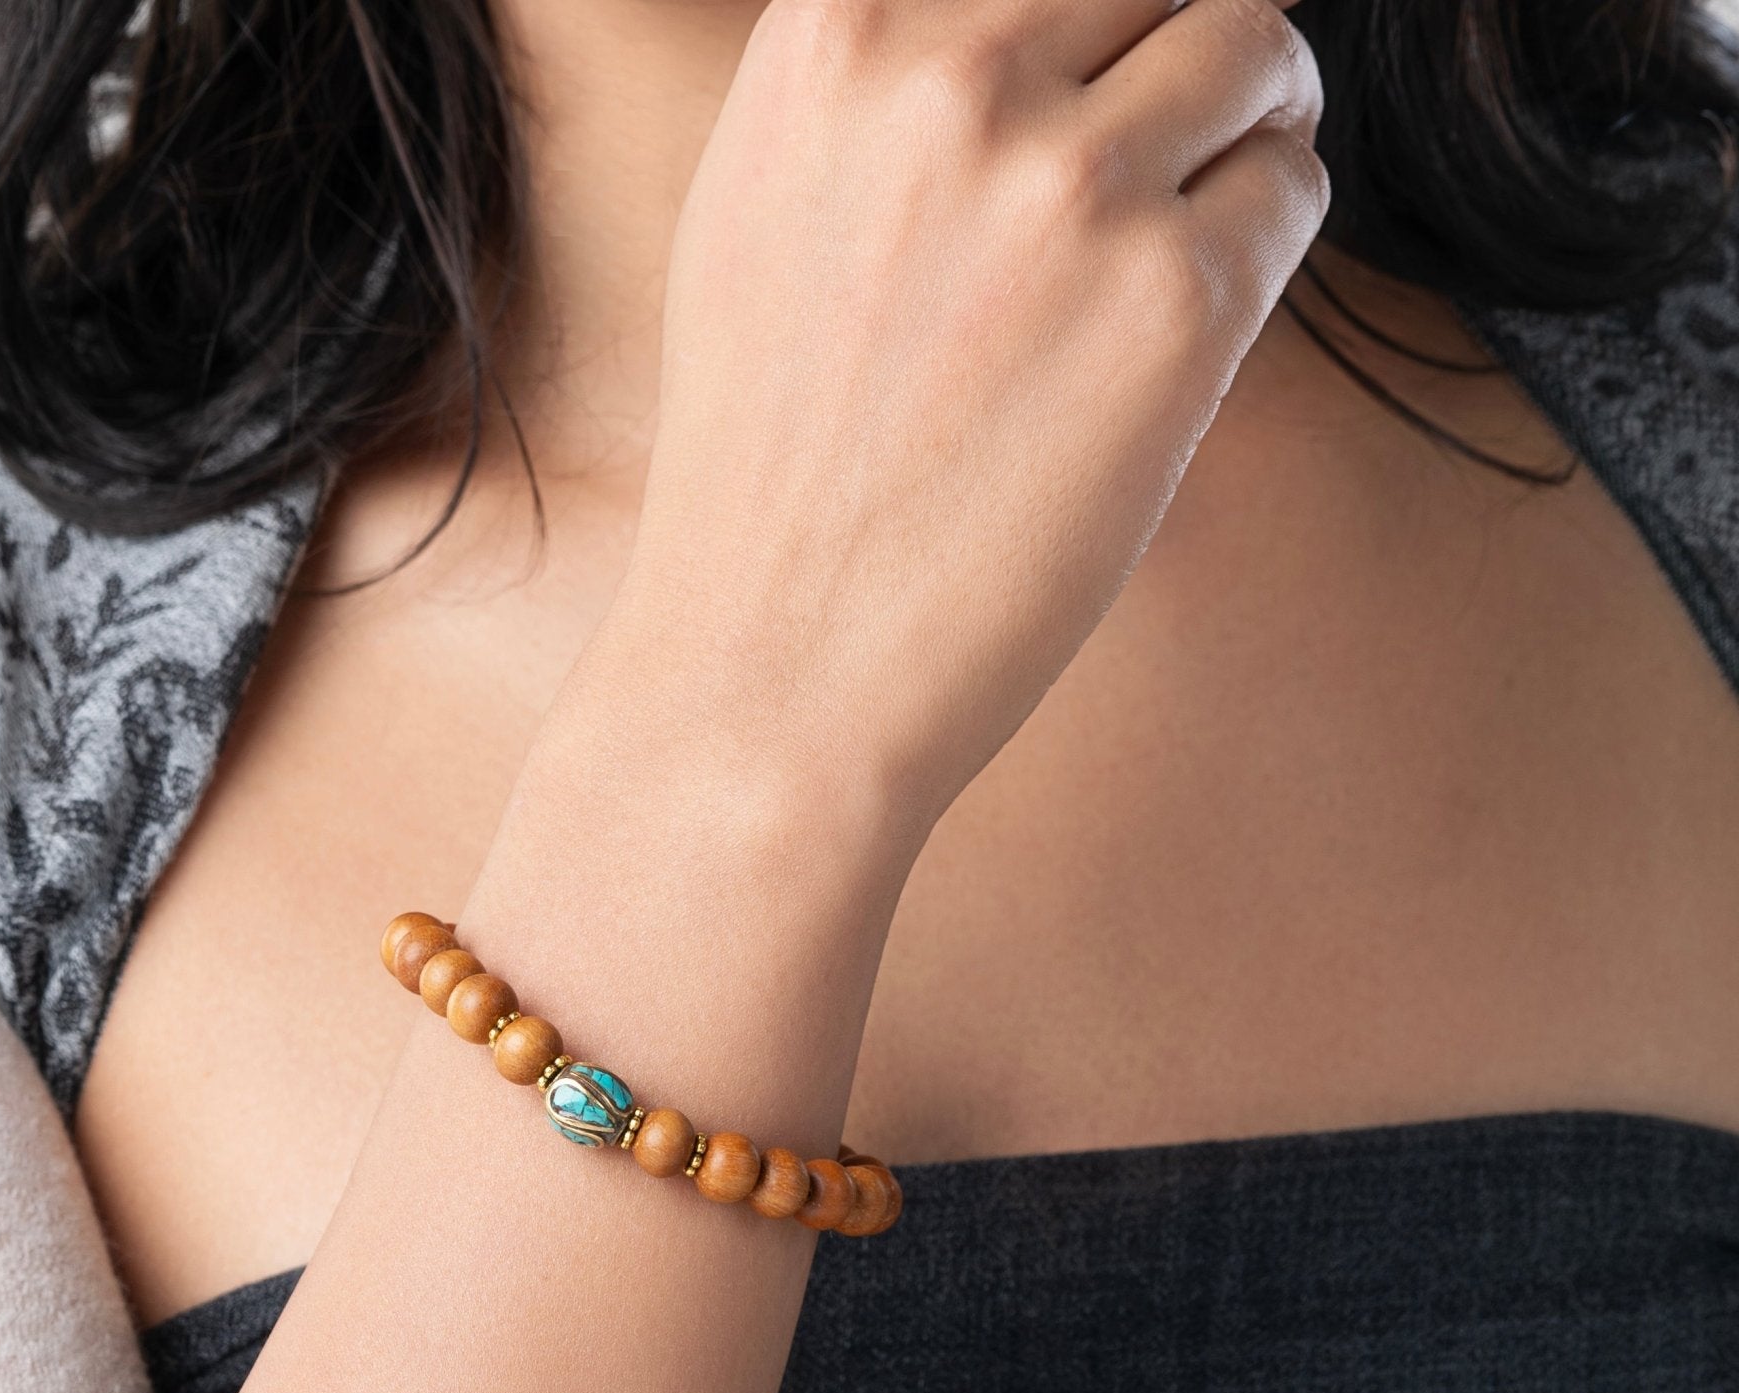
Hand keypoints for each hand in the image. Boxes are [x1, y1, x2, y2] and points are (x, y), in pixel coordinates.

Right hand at [614, 0, 1326, 844]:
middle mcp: (953, 78)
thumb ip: (880, 91)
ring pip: (1258, 48)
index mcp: (834, 35)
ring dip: (1253, 125)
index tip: (1107, 73)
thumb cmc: (766, 472)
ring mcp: (1071, 186)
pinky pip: (1290, 192)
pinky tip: (1185, 333)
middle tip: (1185, 139)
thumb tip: (1037, 32)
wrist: (772, 669)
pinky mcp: (1173, 304)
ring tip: (1196, 230)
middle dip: (1185, 45)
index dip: (1094, 15)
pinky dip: (1264, 244)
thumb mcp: (760, 217)